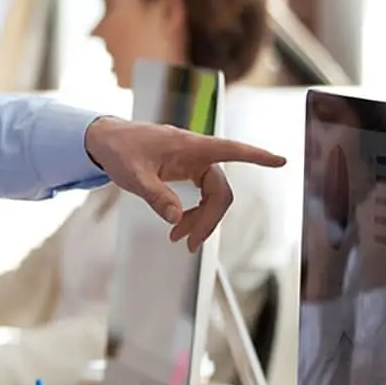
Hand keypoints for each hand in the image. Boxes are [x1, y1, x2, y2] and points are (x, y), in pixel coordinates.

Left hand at [83, 117, 285, 251]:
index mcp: (191, 146)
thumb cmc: (120, 150)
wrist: (104, 140)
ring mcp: (192, 162)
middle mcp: (197, 153)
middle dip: (209, 219)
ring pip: (210, 195)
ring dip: (200, 219)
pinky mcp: (185, 169)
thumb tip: (175, 218)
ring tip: (179, 240)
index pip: (231, 149)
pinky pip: (200, 194)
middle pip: (219, 190)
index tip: (281, 161)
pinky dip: (193, 212)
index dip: (257, 156)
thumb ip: (155, 196)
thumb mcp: (133, 175)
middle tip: (191, 244)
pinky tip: (178, 226)